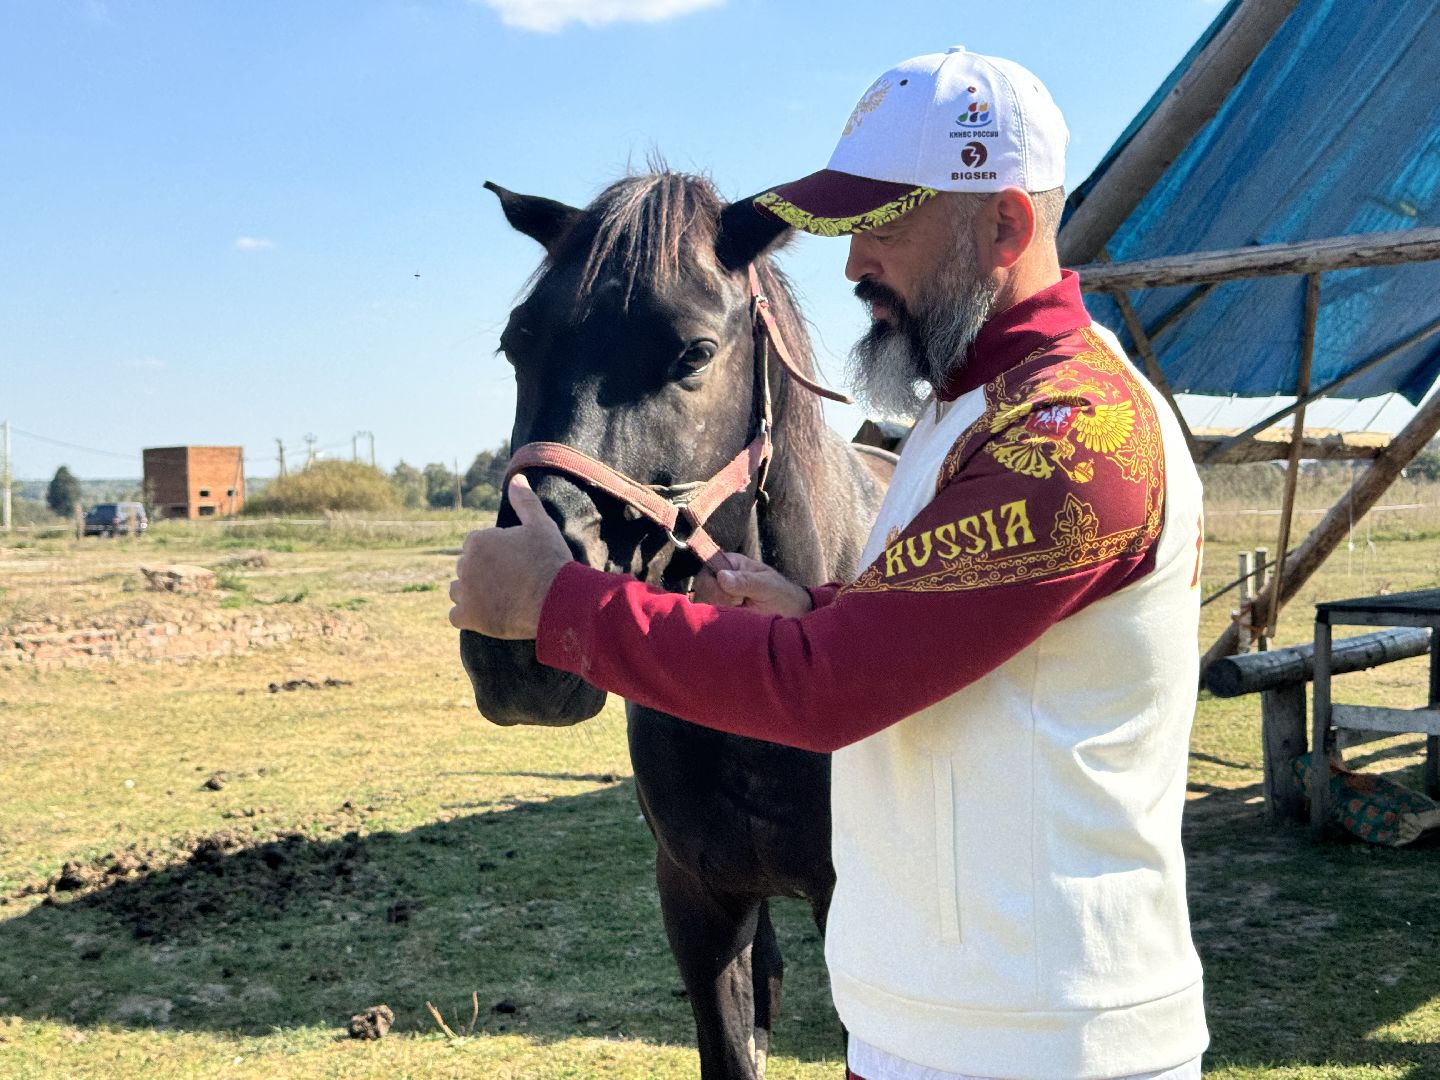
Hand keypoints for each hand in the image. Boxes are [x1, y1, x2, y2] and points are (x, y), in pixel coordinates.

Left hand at [448, 475, 572, 638]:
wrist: (557, 600)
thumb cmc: (550, 560)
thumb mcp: (541, 525)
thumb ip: (524, 501)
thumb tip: (516, 478)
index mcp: (478, 540)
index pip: (476, 544)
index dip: (496, 553)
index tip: (515, 562)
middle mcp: (466, 564)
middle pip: (467, 567)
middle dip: (483, 572)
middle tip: (512, 581)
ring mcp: (465, 592)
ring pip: (458, 590)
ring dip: (473, 593)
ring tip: (500, 597)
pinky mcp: (468, 617)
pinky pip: (455, 615)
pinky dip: (468, 616)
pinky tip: (487, 614)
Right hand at [692, 552, 812, 616]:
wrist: (791, 614)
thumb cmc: (782, 594)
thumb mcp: (767, 586)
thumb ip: (746, 581)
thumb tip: (721, 577)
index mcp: (731, 563)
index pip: (706, 570)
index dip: (713, 585)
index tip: (734, 598)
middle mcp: (722, 576)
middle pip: (702, 587)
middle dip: (719, 600)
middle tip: (740, 604)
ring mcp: (720, 594)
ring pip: (704, 602)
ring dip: (720, 610)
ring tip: (741, 610)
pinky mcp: (721, 609)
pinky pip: (709, 614)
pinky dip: (719, 618)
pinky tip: (736, 618)